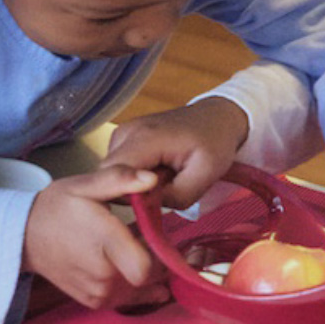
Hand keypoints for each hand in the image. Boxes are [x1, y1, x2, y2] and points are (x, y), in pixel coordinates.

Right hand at [23, 166, 168, 309]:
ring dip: (146, 274)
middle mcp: (103, 274)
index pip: (146, 267)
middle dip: (157, 261)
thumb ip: (121, 179)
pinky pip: (125, 299)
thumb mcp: (87, 184)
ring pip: (140, 291)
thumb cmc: (58, 207)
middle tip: (150, 239)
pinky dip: (133, 286)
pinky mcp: (93, 301)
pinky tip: (129, 264)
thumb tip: (152, 178)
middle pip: (148, 278)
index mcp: (105, 244)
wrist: (25, 236)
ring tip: (138, 249)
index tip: (158, 235)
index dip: (160, 254)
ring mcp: (97, 292)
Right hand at [101, 97, 248, 209]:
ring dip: (133, 184)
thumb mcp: (206, 174)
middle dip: (130, 192)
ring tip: (165, 177)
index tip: (150, 202)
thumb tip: (146, 206)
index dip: (126, 195)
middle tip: (164, 189)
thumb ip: (176, 196)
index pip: (113, 175)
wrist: (216, 117)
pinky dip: (134, 175)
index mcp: (145, 138)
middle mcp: (126, 132)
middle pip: (108, 176)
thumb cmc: (214, 143)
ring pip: (112, 174)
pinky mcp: (123, 138)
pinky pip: (119, 167)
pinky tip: (158, 170)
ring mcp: (122, 133)